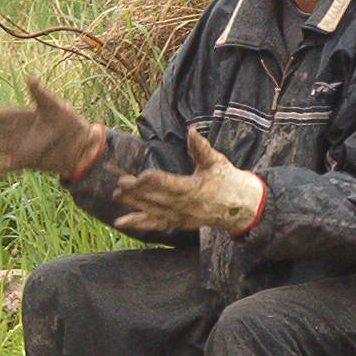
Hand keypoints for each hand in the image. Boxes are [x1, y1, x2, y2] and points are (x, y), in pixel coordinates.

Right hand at [0, 76, 101, 179]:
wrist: (79, 146)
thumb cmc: (68, 122)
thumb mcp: (53, 106)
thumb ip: (40, 93)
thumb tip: (30, 76)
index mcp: (23, 116)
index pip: (3, 113)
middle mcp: (17, 132)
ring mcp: (18, 148)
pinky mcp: (21, 162)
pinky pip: (1, 168)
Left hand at [113, 129, 265, 234]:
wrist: (239, 206)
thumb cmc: (227, 179)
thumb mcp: (217, 161)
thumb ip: (201, 148)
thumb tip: (192, 130)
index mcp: (196, 189)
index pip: (171, 185)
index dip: (154, 181)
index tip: (140, 175)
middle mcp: (187, 207)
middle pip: (158, 199)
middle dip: (138, 192)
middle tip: (121, 182)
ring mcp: (181, 217)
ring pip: (153, 211)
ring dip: (134, 204)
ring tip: (117, 196)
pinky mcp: (178, 223)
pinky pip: (155, 224)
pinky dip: (138, 223)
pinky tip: (120, 222)